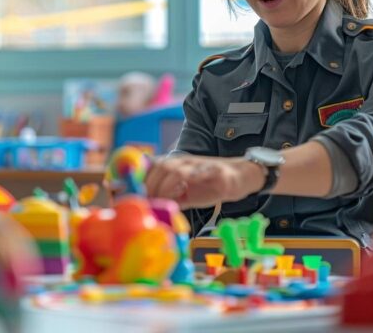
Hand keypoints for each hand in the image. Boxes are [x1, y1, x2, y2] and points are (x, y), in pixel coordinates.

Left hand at [145, 154, 264, 208]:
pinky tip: (181, 194)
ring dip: (163, 187)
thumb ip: (169, 199)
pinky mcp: (214, 171)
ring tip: (162, 203)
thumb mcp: (185, 194)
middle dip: (150, 186)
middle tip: (149, 204)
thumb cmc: (210, 186)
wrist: (238, 178)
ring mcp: (199, 165)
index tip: (134, 195)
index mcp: (175, 165)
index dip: (140, 178)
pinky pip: (197, 173)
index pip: (151, 166)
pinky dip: (185, 182)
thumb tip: (151, 210)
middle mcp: (184, 161)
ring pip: (174, 169)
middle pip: (160, 167)